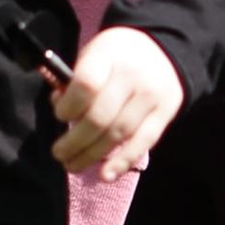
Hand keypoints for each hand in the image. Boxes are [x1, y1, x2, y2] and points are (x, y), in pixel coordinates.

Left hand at [51, 26, 184, 181]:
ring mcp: (152, 96)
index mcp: (109, 54)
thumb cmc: (115, 56)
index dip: (68, 107)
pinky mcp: (166, 113)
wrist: (162, 49)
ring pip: (119, 133)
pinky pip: (143, 142)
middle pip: (100, 117)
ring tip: (73, 165)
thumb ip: (75, 80)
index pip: (86, 86)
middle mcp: (133, 76)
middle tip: (58, 154)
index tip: (60, 115)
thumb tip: (59, 106)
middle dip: (74, 141)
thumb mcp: (93, 54)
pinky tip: (106, 175)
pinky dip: (123, 162)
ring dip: (93, 155)